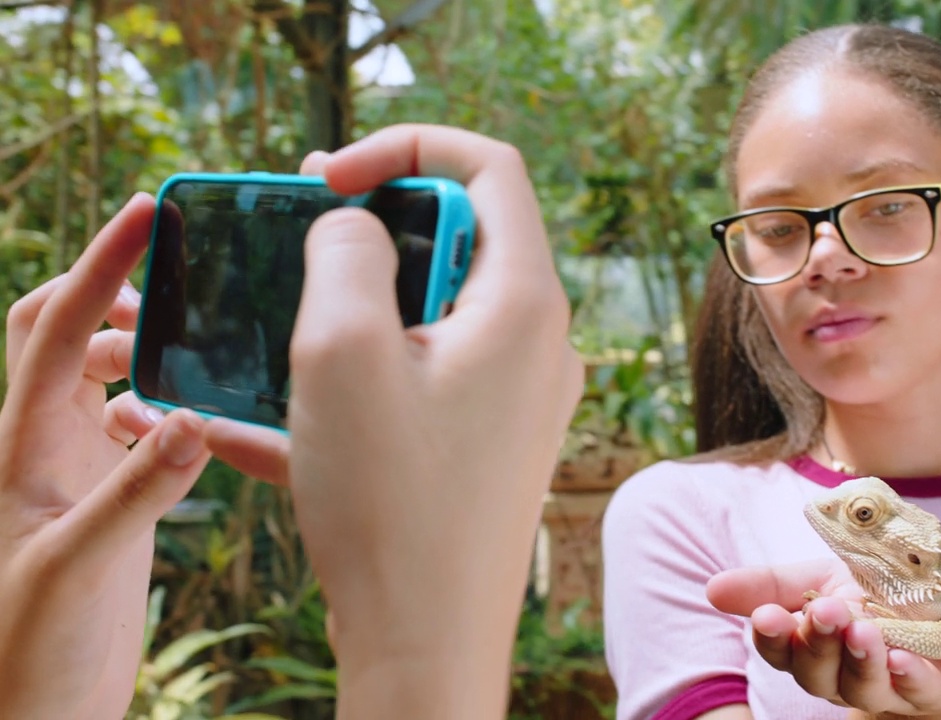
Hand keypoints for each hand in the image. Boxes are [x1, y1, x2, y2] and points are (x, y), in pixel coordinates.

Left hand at [0, 195, 212, 718]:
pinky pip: (144, 427)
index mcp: (22, 444)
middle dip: (117, 293)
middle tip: (182, 280)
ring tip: (208, 348)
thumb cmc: (31, 649)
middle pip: (67, 332)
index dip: (99, 264)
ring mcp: (80, 471)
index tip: (146, 212)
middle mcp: (46, 445)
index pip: (56, 328)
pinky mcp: (114, 500)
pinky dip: (176, 406)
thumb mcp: (78, 568)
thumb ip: (135, 491)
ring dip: (152, 350)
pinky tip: (210, 421)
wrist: (36, 712)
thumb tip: (188, 416)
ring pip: (109, 376)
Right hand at [203, 124, 582, 716]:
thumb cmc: (391, 504)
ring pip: (431, 312)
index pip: (490, 169)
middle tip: (295, 237)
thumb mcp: (342, 351)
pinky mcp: (485, 442)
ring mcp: (517, 397)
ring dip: (352, 308)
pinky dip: (355, 382)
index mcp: (524, 303)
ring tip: (276, 332)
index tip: (328, 176)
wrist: (427, 645)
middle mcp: (538, 343)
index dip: (406, 147)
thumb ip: (345, 249)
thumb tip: (357, 220)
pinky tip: (265, 423)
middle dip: (371, 226)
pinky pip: (419, 382)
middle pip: (460, 237)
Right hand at [708, 559, 940, 716]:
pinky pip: (917, 690)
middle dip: (817, 643)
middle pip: (816, 673)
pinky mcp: (933, 688)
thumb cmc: (878, 598)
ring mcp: (887, 686)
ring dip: (859, 659)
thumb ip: (772, 584)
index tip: (767, 615)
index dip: (772, 637)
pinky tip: (902, 658)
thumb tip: (711, 588)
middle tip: (825, 611)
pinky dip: (909, 675)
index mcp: (810, 645)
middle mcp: (841, 674)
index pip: (780, 650)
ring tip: (862, 629)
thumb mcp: (823, 578)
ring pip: (861, 686)